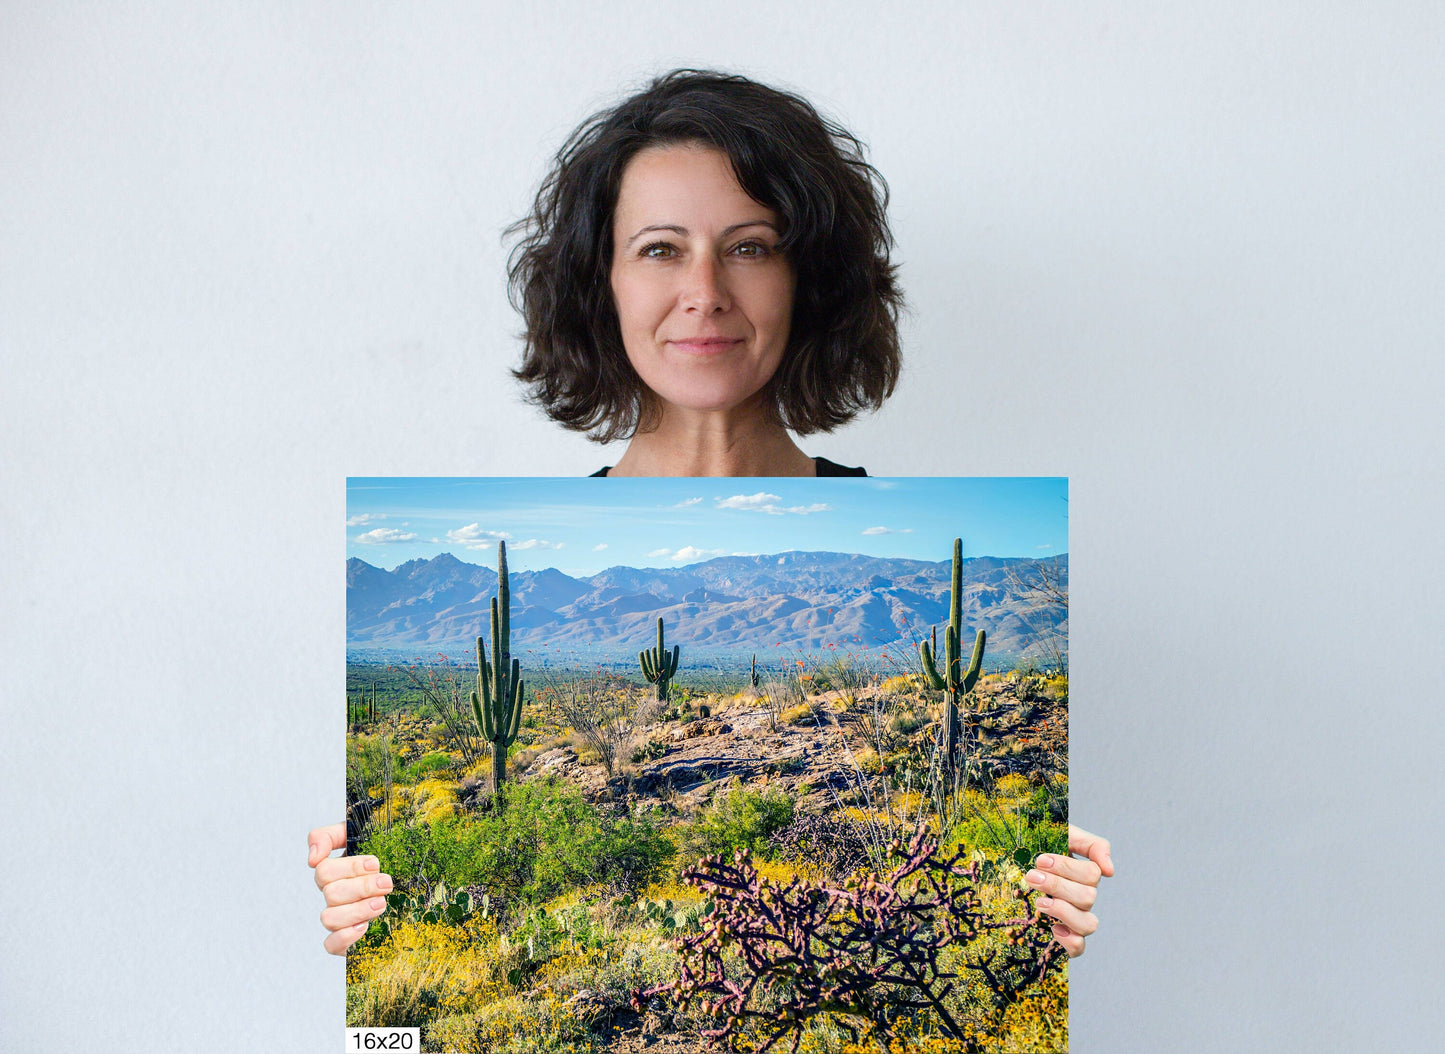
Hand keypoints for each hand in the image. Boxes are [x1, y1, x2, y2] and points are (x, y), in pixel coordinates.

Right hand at [308, 822, 392, 954]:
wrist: (414, 881)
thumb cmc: (388, 854)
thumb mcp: (364, 835)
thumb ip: (330, 836)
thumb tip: (312, 858)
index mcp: (336, 872)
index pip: (323, 870)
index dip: (349, 867)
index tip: (375, 864)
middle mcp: (335, 896)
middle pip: (331, 894)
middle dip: (362, 887)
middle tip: (386, 883)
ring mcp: (340, 918)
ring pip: (329, 918)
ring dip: (357, 910)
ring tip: (382, 903)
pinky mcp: (347, 941)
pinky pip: (331, 945)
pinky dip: (345, 937)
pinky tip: (365, 926)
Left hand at [1027, 824, 1113, 957]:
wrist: (1011, 860)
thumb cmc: (1037, 846)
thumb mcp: (1064, 835)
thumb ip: (1092, 845)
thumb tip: (1110, 871)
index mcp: (1084, 875)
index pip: (1092, 874)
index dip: (1067, 868)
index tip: (1041, 859)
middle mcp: (1083, 898)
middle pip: (1088, 898)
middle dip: (1057, 885)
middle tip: (1032, 876)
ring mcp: (1074, 918)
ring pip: (1088, 924)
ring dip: (1063, 911)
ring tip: (1039, 902)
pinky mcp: (1063, 936)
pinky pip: (1079, 948)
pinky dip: (1069, 940)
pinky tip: (1052, 927)